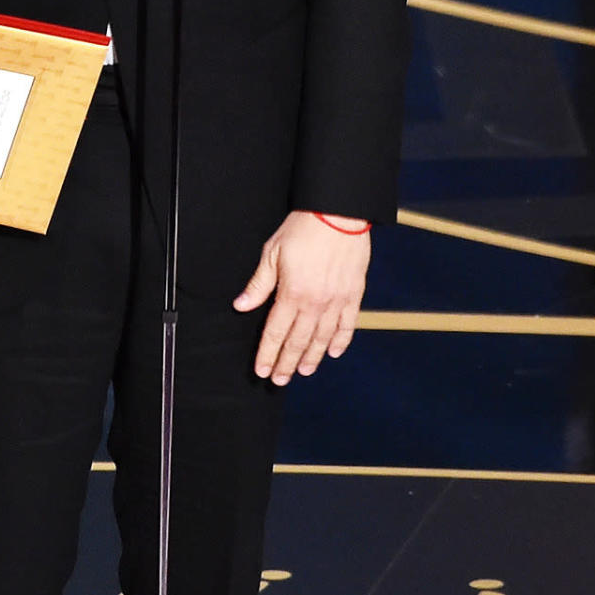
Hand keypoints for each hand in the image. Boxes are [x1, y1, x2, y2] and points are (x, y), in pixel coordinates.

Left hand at [233, 210, 369, 384]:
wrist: (338, 214)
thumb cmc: (302, 229)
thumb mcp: (272, 253)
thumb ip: (258, 284)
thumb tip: (241, 306)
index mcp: (292, 293)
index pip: (276, 332)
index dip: (268, 354)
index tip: (262, 370)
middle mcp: (315, 303)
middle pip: (298, 341)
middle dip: (287, 363)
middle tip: (280, 380)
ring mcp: (336, 301)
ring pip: (323, 338)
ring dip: (312, 357)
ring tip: (304, 371)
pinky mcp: (353, 294)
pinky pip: (348, 325)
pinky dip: (341, 341)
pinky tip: (334, 352)